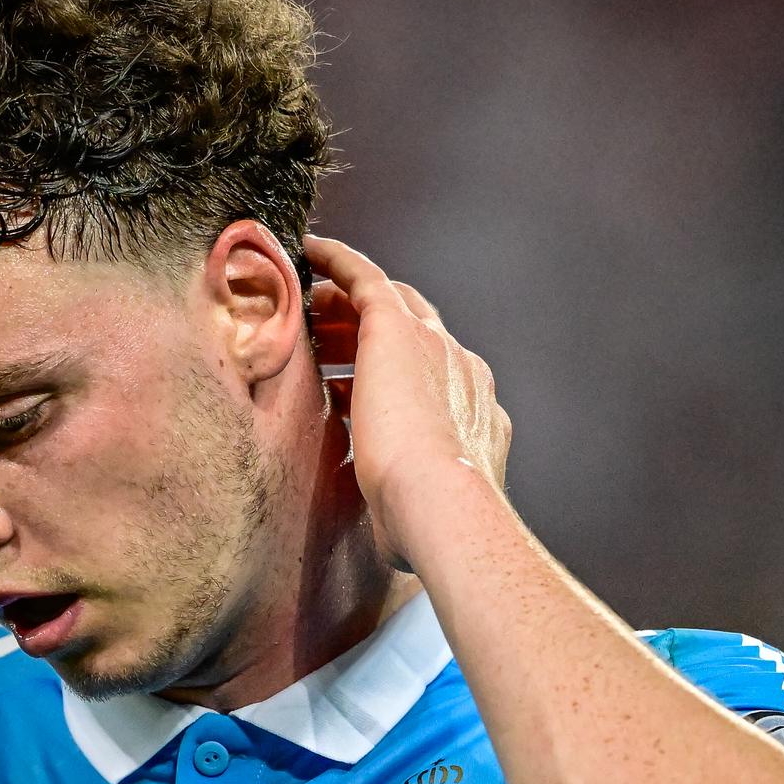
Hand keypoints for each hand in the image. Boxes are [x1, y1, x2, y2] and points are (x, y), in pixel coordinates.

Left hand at [302, 234, 511, 570]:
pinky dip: (338, 262)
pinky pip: (364, 278)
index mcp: (474, 418)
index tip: (353, 385)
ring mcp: (437, 347)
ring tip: (309, 304)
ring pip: (389, 305)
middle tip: (328, 337)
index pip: (431, 382)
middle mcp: (464, 373)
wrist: (442, 504)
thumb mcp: (416, 511)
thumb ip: (404, 505)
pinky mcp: (399, 329)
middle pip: (416, 333)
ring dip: (349, 304)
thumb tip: (390, 533)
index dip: (391, 377)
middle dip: (371, 333)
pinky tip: (309, 250)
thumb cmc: (426, 526)